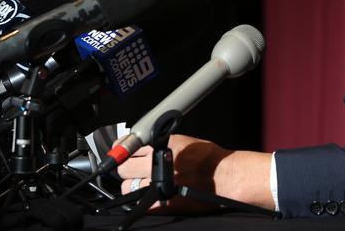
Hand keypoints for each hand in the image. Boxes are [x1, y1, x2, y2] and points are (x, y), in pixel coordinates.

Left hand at [117, 134, 273, 212]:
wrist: (225, 176)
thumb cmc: (211, 158)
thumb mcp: (186, 141)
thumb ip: (164, 143)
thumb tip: (147, 146)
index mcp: (163, 144)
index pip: (130, 145)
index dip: (123, 150)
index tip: (119, 152)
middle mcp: (158, 162)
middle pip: (124, 167)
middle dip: (126, 169)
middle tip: (133, 171)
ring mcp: (158, 182)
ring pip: (127, 187)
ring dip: (131, 186)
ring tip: (142, 186)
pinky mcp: (162, 201)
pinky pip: (138, 203)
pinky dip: (140, 202)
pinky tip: (147, 198)